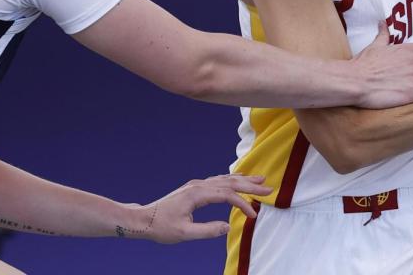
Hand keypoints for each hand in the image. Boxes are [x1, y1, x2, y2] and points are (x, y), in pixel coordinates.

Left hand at [126, 174, 271, 243]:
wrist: (143, 219)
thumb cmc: (161, 227)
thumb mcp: (183, 234)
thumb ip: (207, 230)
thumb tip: (226, 227)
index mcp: (196, 195)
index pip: (226, 195)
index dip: (242, 203)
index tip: (253, 215)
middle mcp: (198, 186)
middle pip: (229, 182)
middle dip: (250, 185)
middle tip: (269, 188)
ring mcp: (196, 185)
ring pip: (224, 179)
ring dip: (243, 180)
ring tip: (260, 180)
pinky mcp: (195, 188)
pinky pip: (218, 181)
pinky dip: (231, 180)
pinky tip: (238, 180)